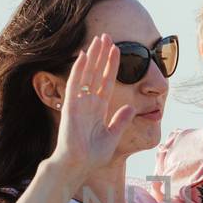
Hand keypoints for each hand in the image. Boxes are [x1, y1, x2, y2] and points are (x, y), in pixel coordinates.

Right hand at [49, 34, 136, 191]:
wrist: (78, 166)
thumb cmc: (93, 156)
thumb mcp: (112, 136)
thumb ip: (121, 121)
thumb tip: (131, 107)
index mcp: (98, 109)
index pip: (106, 81)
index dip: (111, 66)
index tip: (117, 50)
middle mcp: (88, 102)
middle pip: (96, 73)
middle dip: (101, 55)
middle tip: (106, 36)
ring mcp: (79, 103)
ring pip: (87, 74)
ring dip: (92, 57)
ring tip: (98, 39)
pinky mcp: (70, 106)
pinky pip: (75, 84)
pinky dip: (78, 70)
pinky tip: (83, 55)